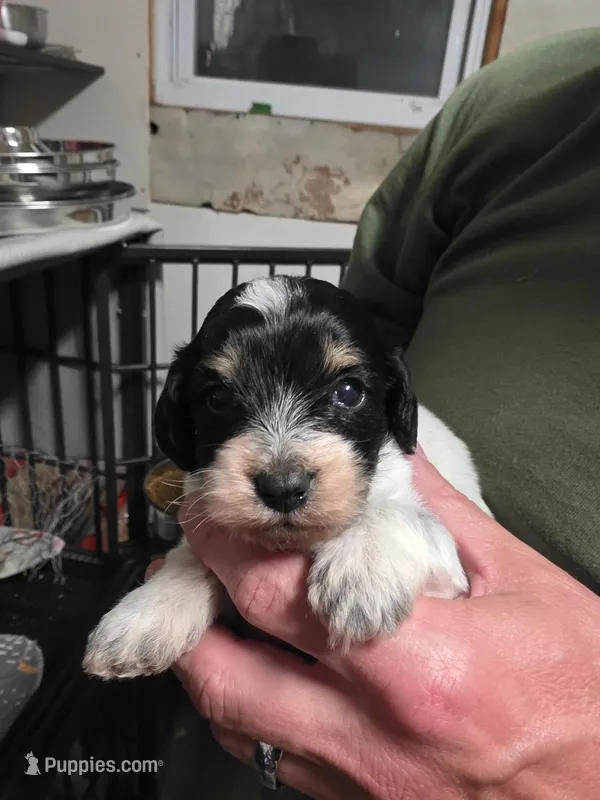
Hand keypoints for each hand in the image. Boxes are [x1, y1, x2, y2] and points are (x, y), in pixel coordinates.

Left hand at [174, 453, 599, 798]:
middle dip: (190, 606)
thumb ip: (443, 520)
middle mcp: (375, 737)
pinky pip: (274, 762)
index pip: (279, 594)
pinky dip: (250, 711)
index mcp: (418, 666)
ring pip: (237, 725)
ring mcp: (361, 787)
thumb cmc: (588, 692)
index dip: (227, 546)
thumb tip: (395, 464)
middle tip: (191, 561)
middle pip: (228, 670)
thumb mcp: (526, 587)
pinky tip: (269, 672)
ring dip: (211, 661)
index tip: (211, 512)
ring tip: (217, 610)